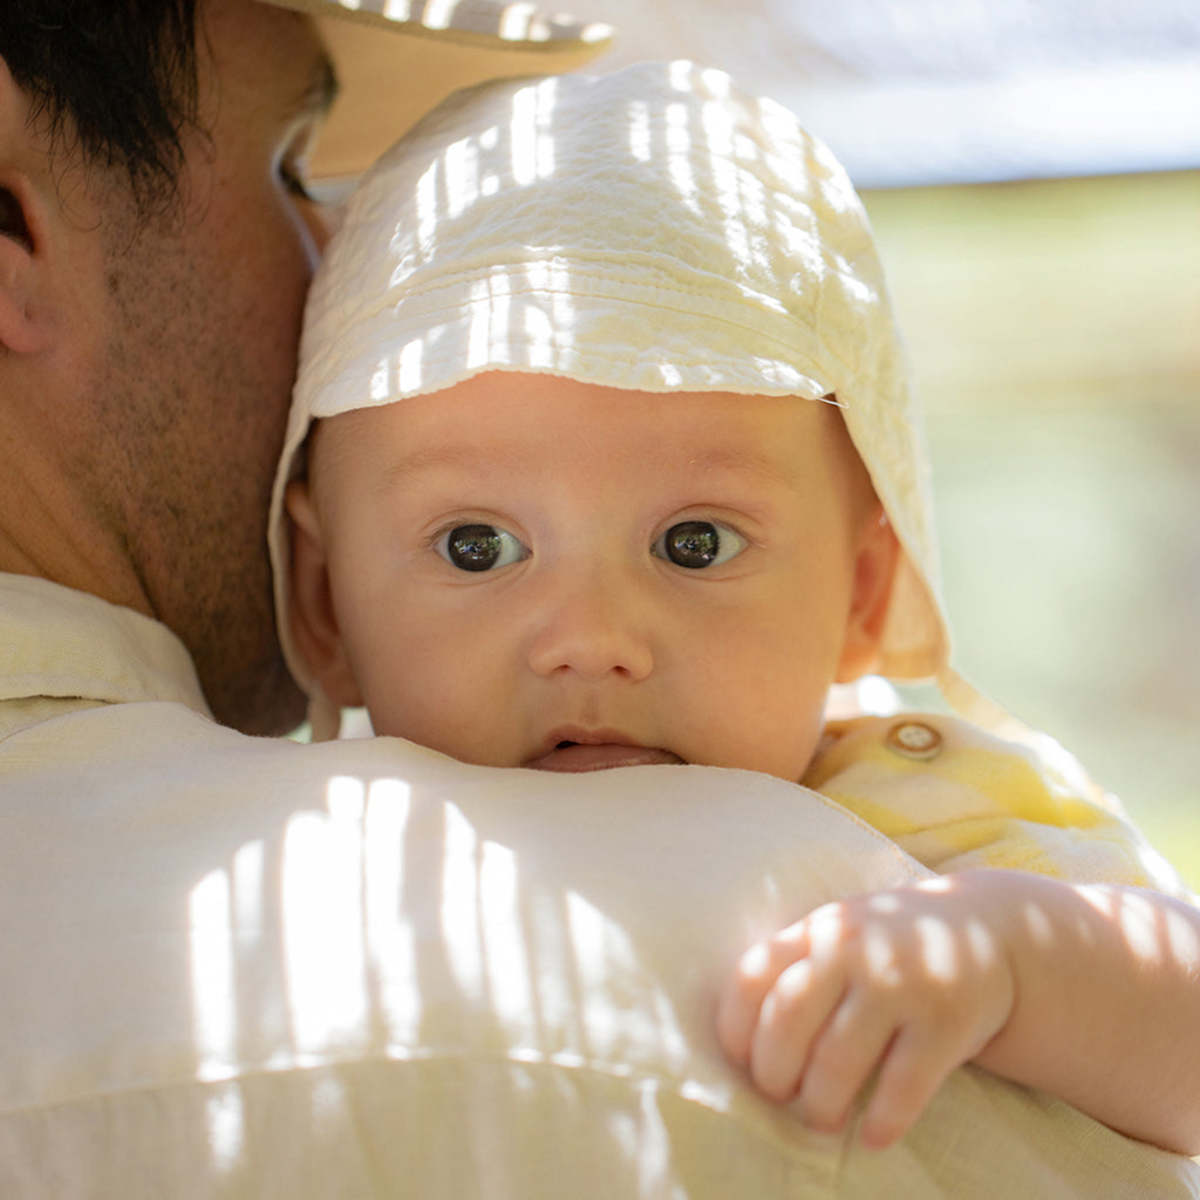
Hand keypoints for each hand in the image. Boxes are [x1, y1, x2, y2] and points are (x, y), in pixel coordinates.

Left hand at [716, 876, 1016, 1148]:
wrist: (989, 932)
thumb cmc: (888, 946)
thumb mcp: (839, 935)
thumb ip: (794, 968)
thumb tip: (738, 1048)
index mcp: (818, 929)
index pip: (753, 977)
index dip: (737, 1028)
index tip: (743, 1061)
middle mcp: (854, 947)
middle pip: (787, 1019)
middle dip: (774, 1072)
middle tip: (781, 1095)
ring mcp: (902, 981)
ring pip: (838, 1060)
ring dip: (821, 1104)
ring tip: (822, 1118)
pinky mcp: (947, 1020)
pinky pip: (903, 1085)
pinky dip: (883, 1120)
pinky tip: (874, 1136)